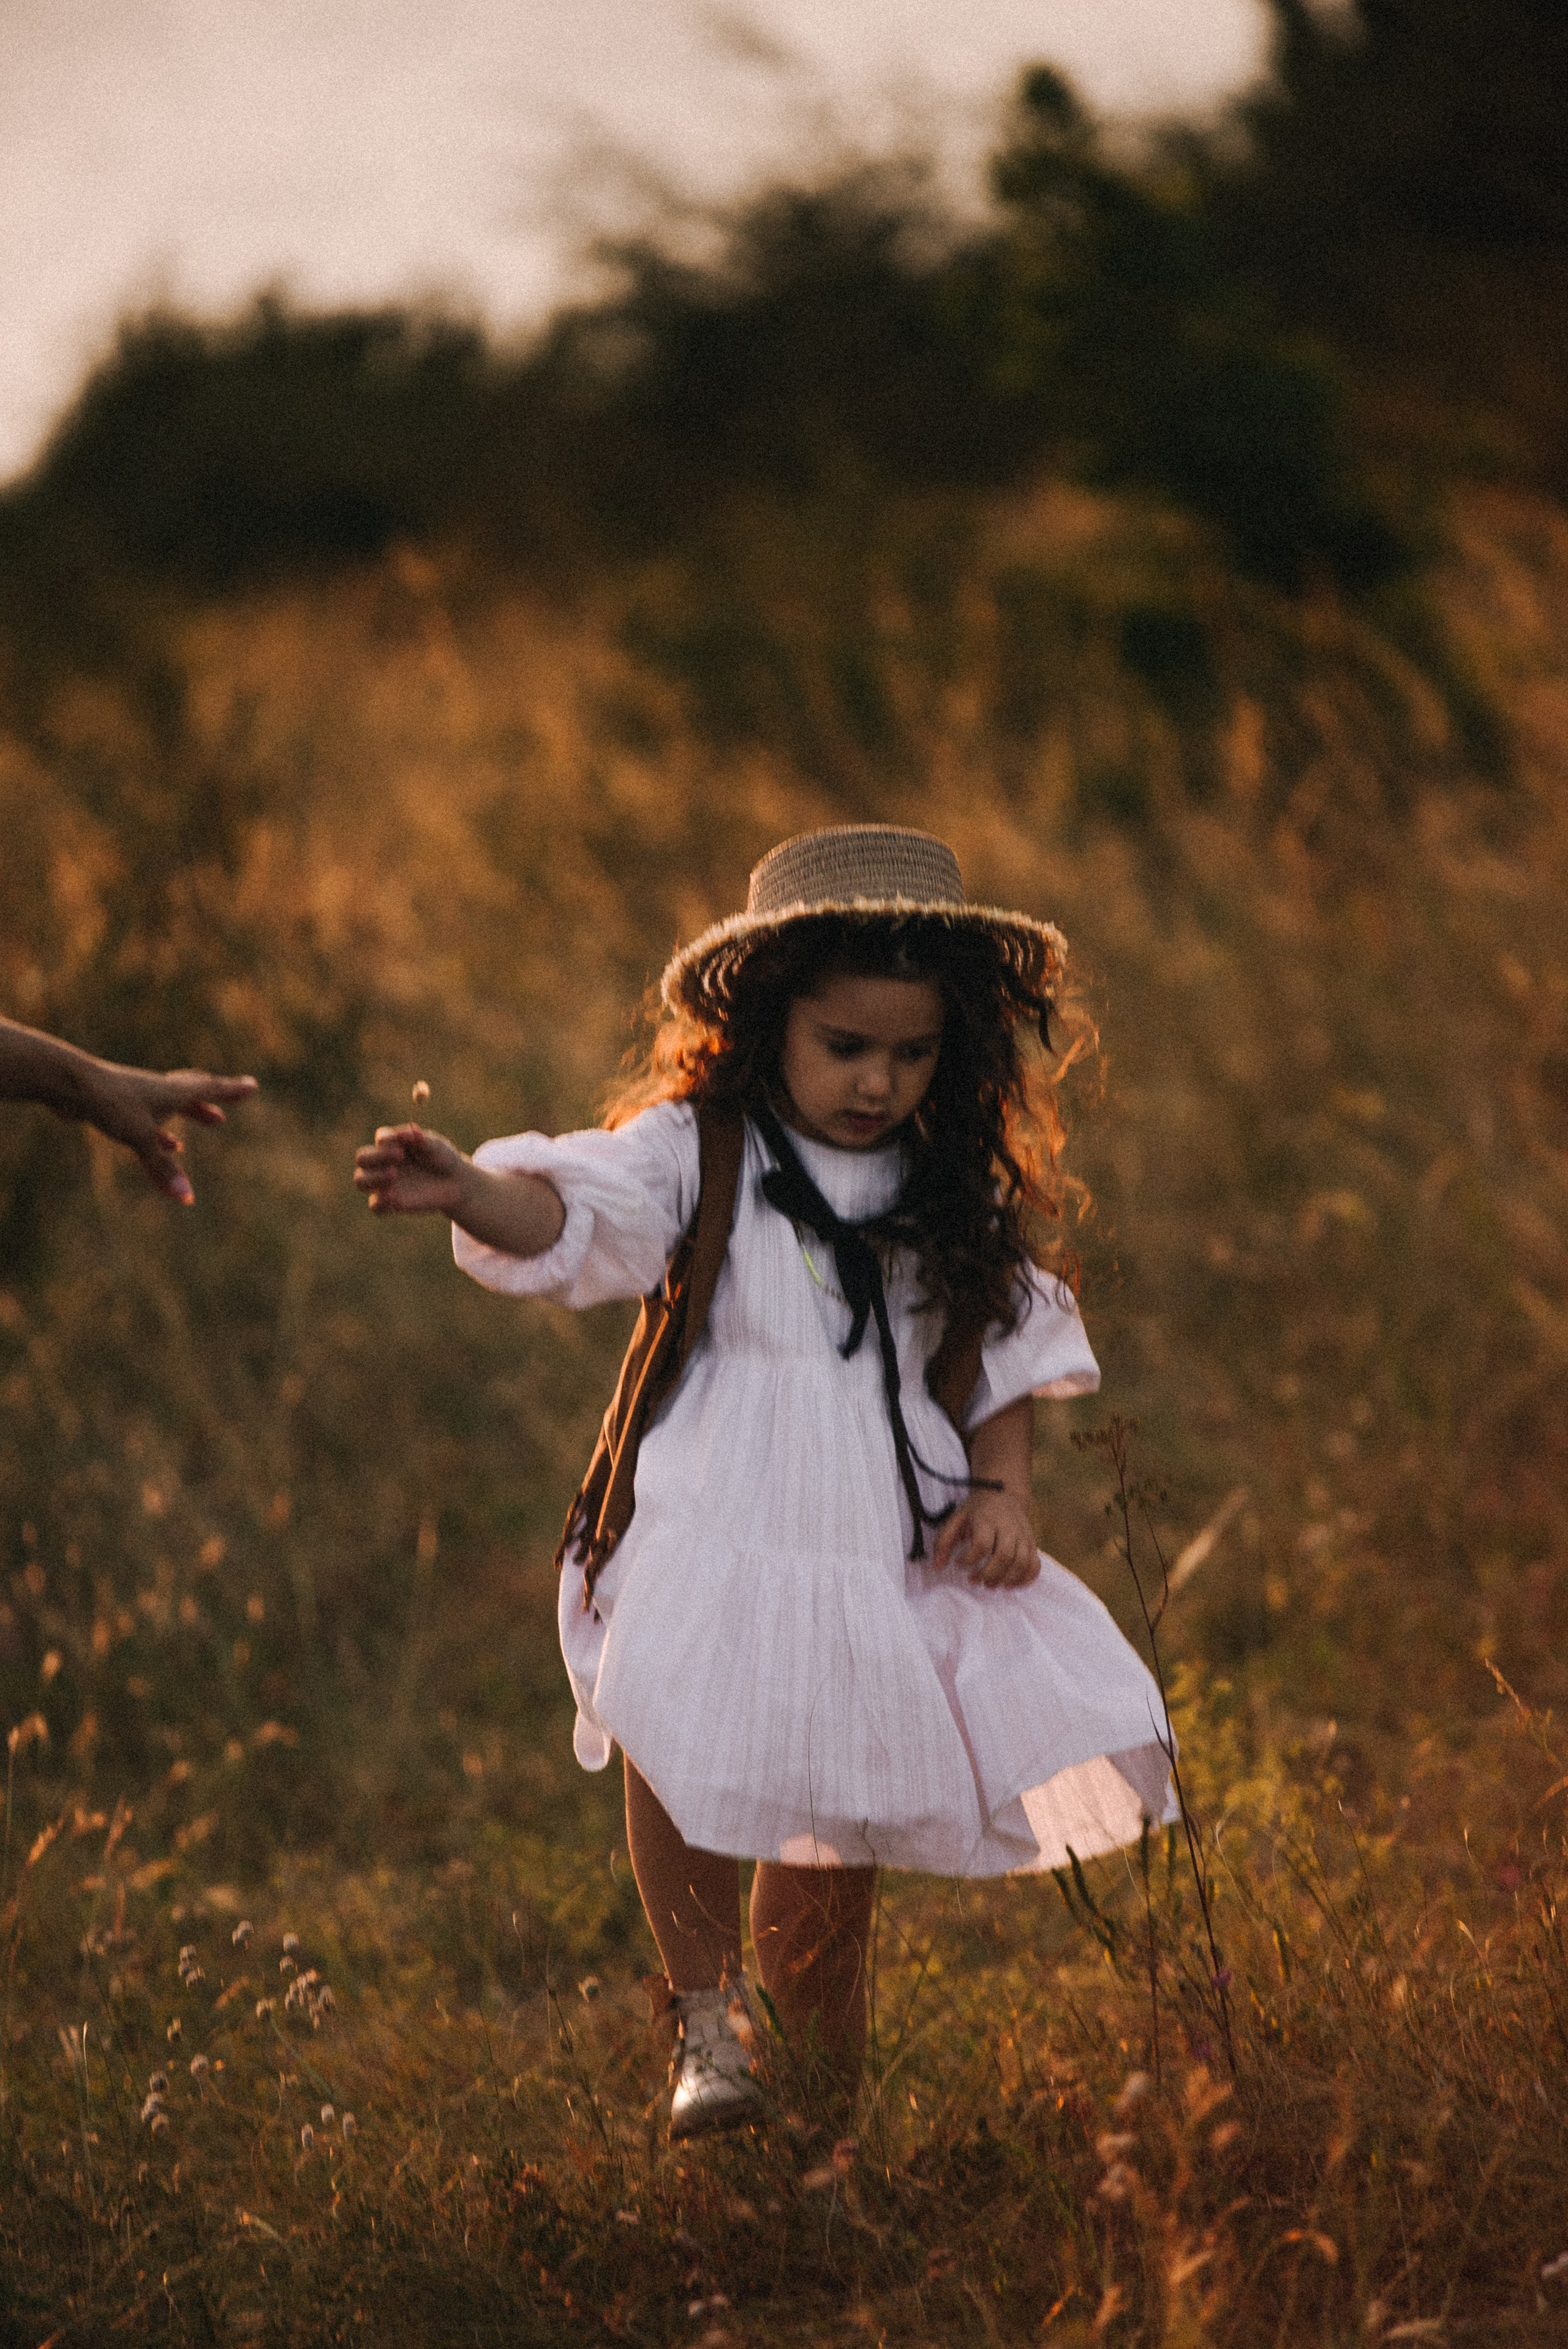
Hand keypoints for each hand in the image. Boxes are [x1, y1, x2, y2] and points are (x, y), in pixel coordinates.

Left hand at [77, 1064, 257, 1203]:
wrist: (70, 1085)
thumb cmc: (111, 1104)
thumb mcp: (140, 1138)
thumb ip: (162, 1167)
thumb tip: (186, 1197)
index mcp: (172, 1091)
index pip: (211, 1089)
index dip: (233, 1090)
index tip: (253, 1085)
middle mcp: (160, 1090)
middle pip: (195, 1094)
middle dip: (214, 1102)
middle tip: (231, 1109)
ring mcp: (141, 1096)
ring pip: (174, 1105)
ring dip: (193, 1114)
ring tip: (210, 1123)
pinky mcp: (123, 1105)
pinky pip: (153, 1118)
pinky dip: (166, 1130)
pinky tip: (169, 1144)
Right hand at [353, 1123, 468, 1215]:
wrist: (455, 1182)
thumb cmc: (442, 1158)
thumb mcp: (436, 1146)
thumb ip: (422, 1139)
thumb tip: (410, 1132)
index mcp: (392, 1143)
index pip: (382, 1138)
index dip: (390, 1139)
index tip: (410, 1140)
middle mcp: (383, 1162)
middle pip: (362, 1157)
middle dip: (376, 1156)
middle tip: (399, 1156)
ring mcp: (384, 1183)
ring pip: (360, 1180)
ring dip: (372, 1177)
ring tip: (393, 1174)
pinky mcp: (391, 1202)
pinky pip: (375, 1206)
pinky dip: (380, 1203)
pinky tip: (394, 1198)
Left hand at [931, 1489, 1040, 1587]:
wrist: (1004, 1494)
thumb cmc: (977, 1510)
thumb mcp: (956, 1519)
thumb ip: (944, 1541)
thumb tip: (937, 1566)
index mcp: (988, 1519)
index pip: (983, 1543)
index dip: (969, 1559)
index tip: (959, 1563)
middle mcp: (1009, 1527)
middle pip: (1005, 1555)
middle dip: (989, 1574)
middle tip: (974, 1580)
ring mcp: (1023, 1535)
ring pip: (1022, 1562)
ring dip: (1006, 1579)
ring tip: (990, 1585)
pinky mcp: (1032, 1543)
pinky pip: (1035, 1564)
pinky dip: (1026, 1579)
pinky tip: (1010, 1585)